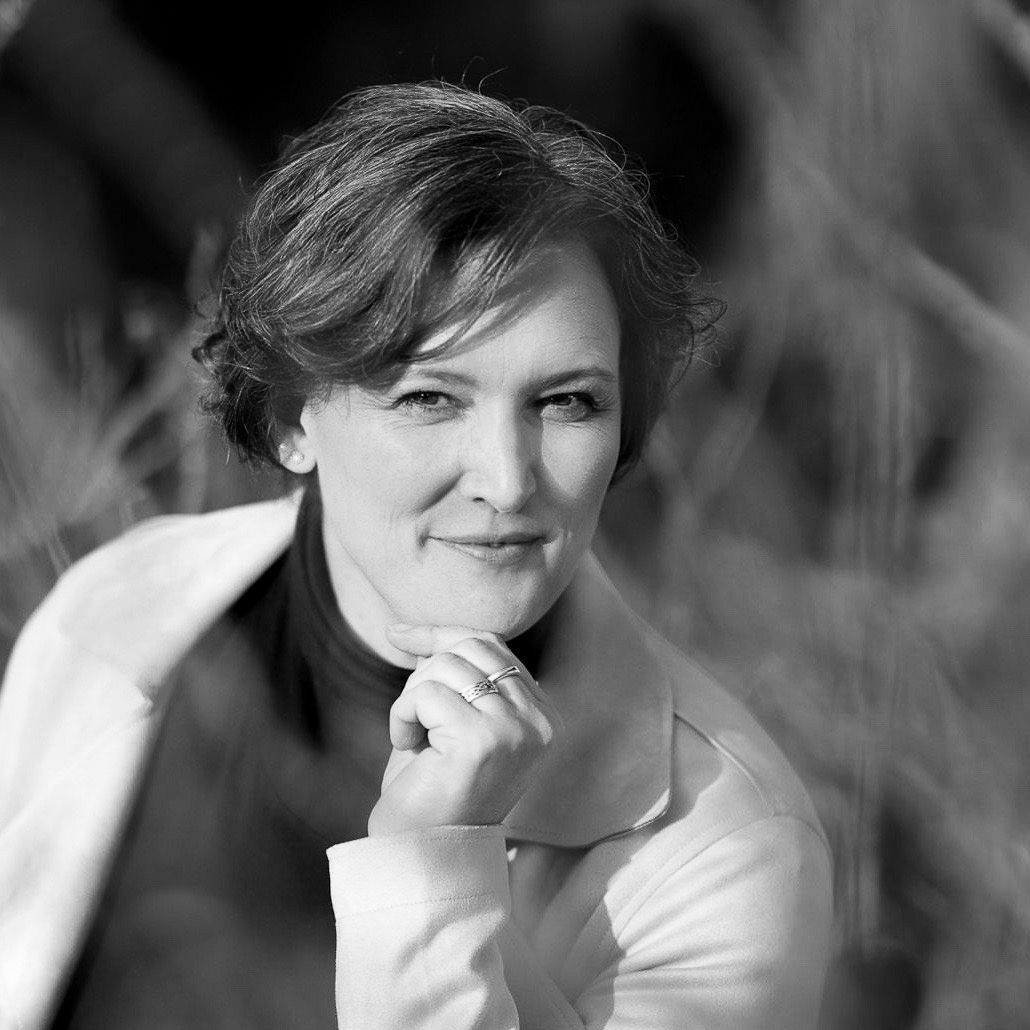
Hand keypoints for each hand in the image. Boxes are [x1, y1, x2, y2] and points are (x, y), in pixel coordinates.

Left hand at [366, 625, 560, 836]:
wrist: (420, 854)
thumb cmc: (431, 788)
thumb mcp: (449, 720)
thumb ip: (452, 675)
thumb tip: (420, 632)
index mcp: (543, 716)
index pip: (492, 645)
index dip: (441, 635)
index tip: (396, 633)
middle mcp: (540, 722)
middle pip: (470, 648)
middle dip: (425, 672)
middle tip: (413, 718)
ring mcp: (516, 731)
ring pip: (445, 667)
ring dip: (411, 699)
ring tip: (412, 739)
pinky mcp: (483, 741)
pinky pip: (426, 694)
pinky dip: (402, 715)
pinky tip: (409, 748)